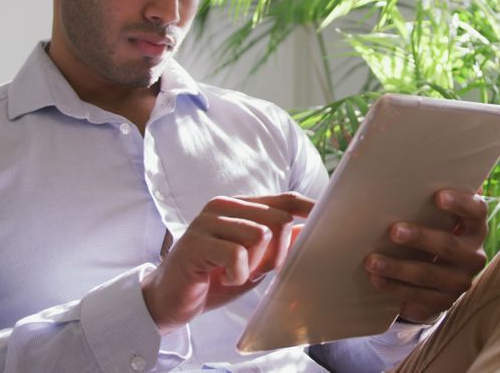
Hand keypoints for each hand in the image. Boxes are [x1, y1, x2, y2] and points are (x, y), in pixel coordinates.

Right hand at [141, 192, 312, 334]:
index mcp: (240, 206)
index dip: (309, 208)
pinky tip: (222, 278)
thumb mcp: (254, 261)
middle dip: (278, 253)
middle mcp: (224, 206)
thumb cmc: (213, 278)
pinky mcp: (195, 242)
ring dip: (254, 265)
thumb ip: (278, 245)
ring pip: (260, 235)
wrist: (170, 299)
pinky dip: (237, 274)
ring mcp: (207, 221)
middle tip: (256, 270)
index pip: (284, 199)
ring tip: (235, 273)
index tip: (329, 218)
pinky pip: (237, 255)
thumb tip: (311, 232)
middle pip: (278, 219)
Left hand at [364, 189, 488, 323]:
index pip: (476, 212)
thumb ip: (425, 204)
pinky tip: (376, 279)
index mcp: (475, 228)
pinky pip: (418, 296)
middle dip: (420, 238)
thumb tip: (393, 176)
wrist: (436, 278)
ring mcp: (460, 282)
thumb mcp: (434, 220)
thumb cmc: (431, 233)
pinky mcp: (444, 302)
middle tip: (393, 231)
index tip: (438, 196)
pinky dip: (394, 288)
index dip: (460, 204)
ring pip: (428, 275)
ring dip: (398, 268)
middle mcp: (473, 256)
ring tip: (371, 261)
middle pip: (449, 246)